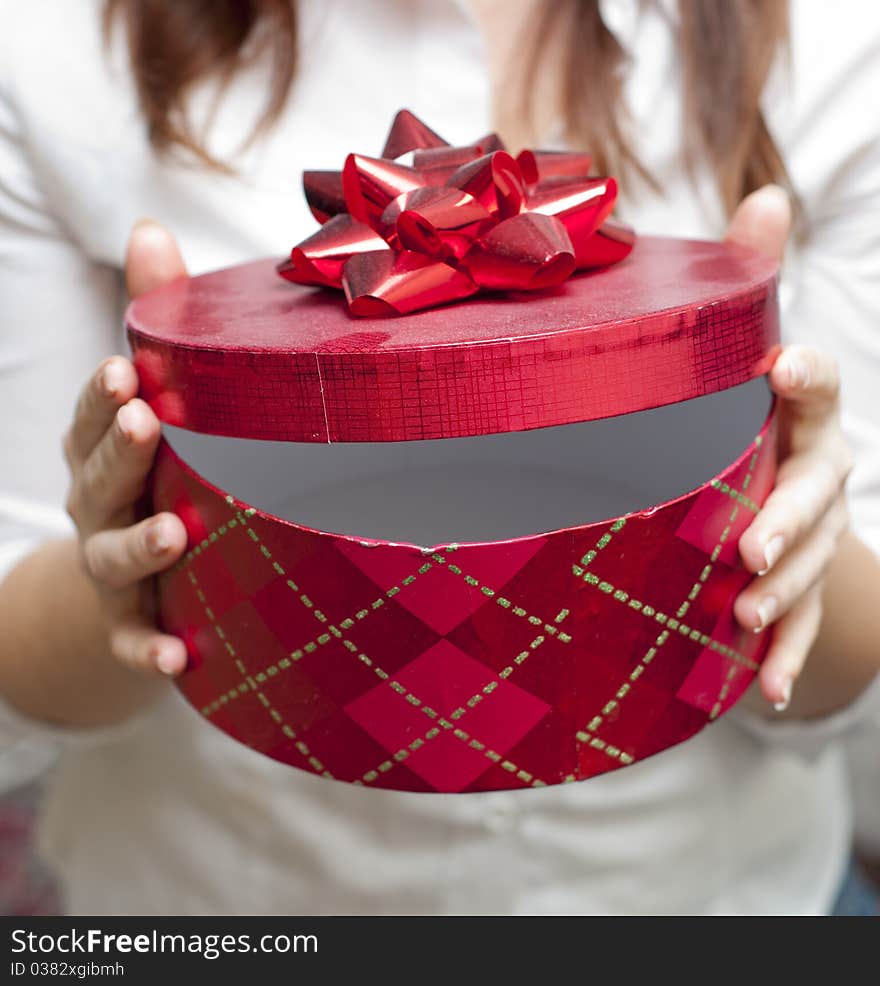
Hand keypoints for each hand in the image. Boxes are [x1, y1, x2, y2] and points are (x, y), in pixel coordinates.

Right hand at [63, 220, 190, 676]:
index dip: (105, 394)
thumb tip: (149, 226)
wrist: (124, 576)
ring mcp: (112, 564)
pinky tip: (174, 658)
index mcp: (106, 445)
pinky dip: (147, 648)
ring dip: (139, 545)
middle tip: (144, 422)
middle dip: (117, 451)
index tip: (127, 373)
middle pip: (100, 476)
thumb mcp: (149, 399)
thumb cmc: (151, 469)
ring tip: (176, 534)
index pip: (97, 413)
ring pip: (115, 554)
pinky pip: (133, 637)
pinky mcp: (131, 619)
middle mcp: (100, 502)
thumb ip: (154, 316)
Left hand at [726, 187, 851, 710]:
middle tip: (748, 548)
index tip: (785, 366)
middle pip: (817, 490)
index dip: (808, 375)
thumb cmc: (749, 410)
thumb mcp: (742, 352)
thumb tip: (764, 193)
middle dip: (790, 519)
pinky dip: (787, 654)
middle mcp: (819, 469)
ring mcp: (814, 530)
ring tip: (744, 618)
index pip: (816, 387)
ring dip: (783, 592)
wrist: (776, 481)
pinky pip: (801, 621)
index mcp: (803, 412)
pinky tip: (769, 687)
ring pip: (810, 562)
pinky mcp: (800, 581)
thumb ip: (750, 279)